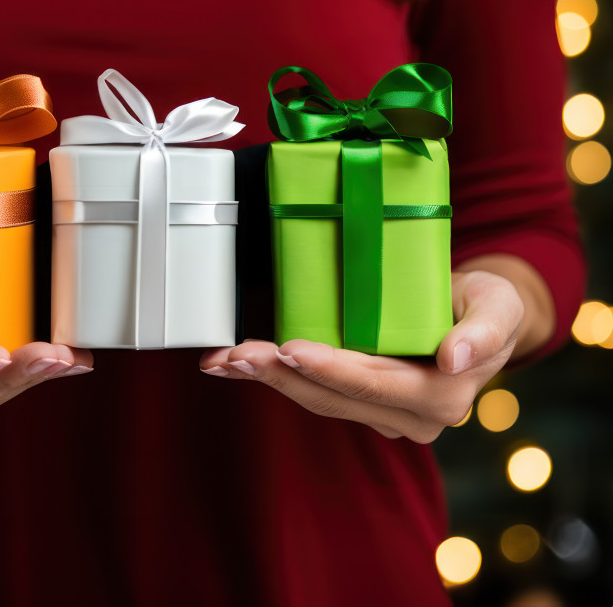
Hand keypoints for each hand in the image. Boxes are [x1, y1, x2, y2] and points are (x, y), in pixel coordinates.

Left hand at [198, 269, 523, 442]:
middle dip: (279, 375)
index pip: (375, 383)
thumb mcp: (499, 305)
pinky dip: (274, 375)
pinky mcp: (360, 399)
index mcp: (442, 396)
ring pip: (315, 398)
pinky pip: (313, 390)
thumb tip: (454, 358)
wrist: (479, 318)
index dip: (331, 369)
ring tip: (222, 360)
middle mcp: (409, 415)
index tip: (291, 349)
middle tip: (235, 355)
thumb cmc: (487, 305)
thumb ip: (486, 330)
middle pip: (333, 396)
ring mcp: (382, 412)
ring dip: (266, 378)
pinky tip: (236, 364)